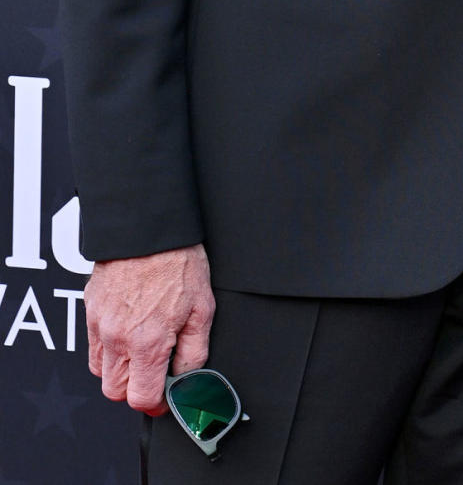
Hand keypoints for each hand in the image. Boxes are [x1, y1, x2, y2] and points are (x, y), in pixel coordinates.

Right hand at [85, 244, 214, 414]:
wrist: (148, 227)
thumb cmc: (177, 261)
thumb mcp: (203, 307)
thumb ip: (194, 350)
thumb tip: (188, 377)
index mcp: (147, 342)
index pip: (141, 398)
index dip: (156, 404)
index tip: (165, 398)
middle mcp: (117, 338)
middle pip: (114, 391)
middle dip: (135, 389)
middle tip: (155, 372)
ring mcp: (99, 324)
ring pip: (100, 370)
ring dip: (120, 369)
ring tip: (142, 348)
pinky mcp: (90, 309)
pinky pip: (92, 344)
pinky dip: (108, 347)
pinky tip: (128, 328)